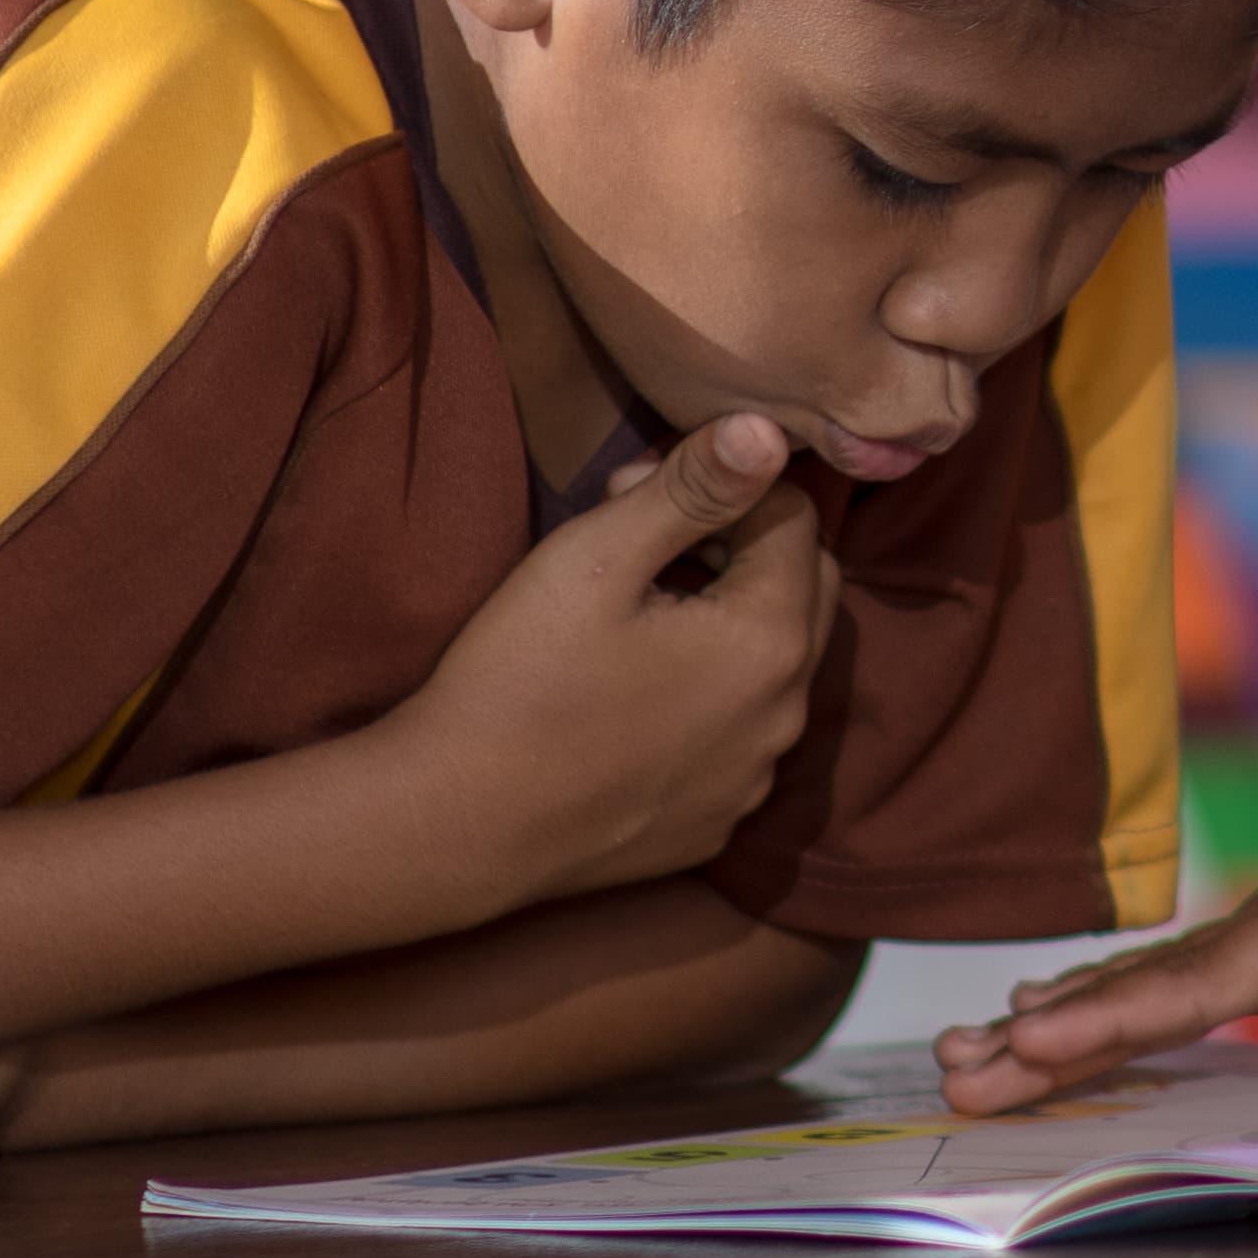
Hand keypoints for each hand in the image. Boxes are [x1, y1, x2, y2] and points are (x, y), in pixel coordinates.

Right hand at [382, 416, 839, 916]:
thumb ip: (693, 488)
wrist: (454, 826)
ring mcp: (752, 779)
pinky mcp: (715, 823)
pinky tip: (630, 695)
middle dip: (743, 545)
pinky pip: (739, 737)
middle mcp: (784, 716)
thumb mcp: (598, 558)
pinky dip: (709, 698)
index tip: (632, 490)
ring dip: (727, 621)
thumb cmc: (517, 678)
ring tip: (634, 613)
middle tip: (644, 541)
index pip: (793, 518)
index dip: (718, 485)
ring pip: (773, 667)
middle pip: (803, 589)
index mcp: (768, 641)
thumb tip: (768, 432)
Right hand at [936, 768, 1257, 1111]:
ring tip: (969, 1051)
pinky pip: (1175, 976)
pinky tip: (1065, 1010)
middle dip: (1047, 1030)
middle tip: (953, 1070)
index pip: (1193, 985)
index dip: (1109, 1020)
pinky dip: (1110, 998)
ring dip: (1062, 1015)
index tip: (1023, 1043)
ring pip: (1146, 976)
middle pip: (1141, 982)